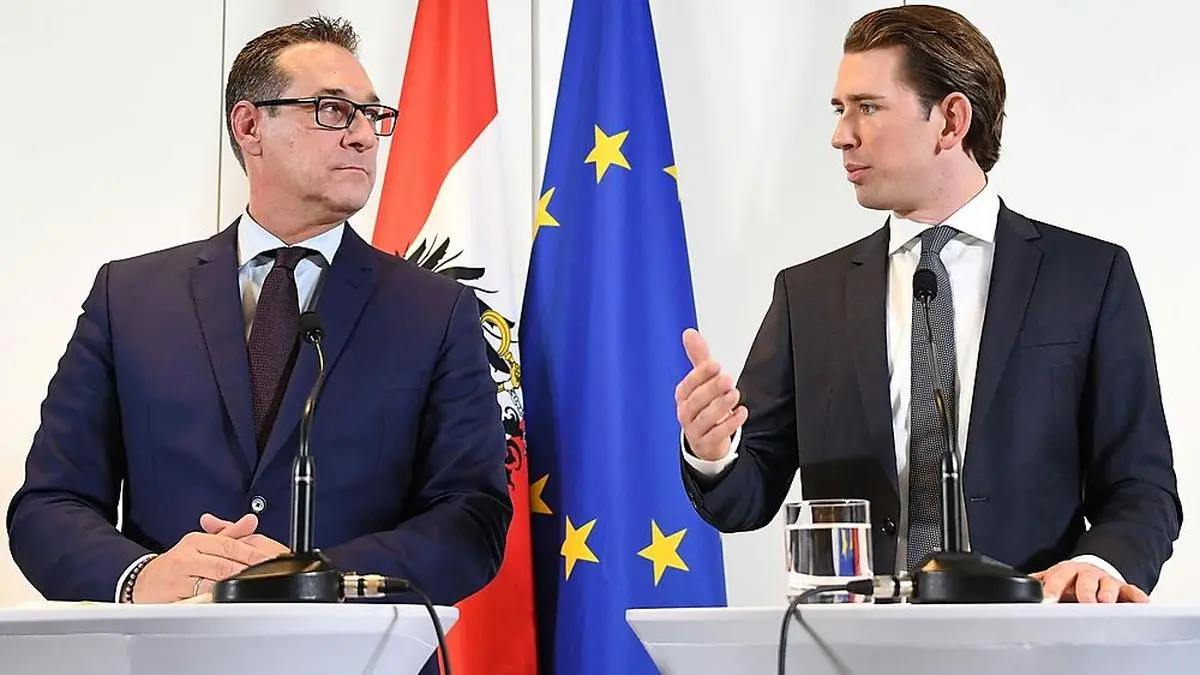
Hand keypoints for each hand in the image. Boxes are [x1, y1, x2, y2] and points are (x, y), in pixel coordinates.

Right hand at [132, 514, 273, 602]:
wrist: (143, 582)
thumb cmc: (176, 564)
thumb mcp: (200, 543)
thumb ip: (229, 533)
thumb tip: (251, 520)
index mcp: (196, 540)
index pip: (230, 545)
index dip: (252, 553)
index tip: (270, 559)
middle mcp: (187, 555)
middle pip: (224, 563)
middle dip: (248, 570)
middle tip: (266, 574)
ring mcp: (180, 576)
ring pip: (213, 581)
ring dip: (234, 585)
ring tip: (252, 586)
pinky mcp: (174, 594)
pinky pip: (199, 598)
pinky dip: (215, 599)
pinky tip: (227, 599)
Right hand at [675, 328, 747, 460]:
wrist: (704, 440)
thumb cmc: (704, 407)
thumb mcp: (702, 383)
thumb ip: (699, 359)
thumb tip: (689, 333)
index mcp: (683, 395)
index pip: (689, 384)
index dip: (701, 375)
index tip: (715, 365)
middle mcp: (685, 412)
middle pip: (697, 401)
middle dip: (712, 389)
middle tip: (727, 379)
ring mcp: (694, 429)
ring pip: (705, 418)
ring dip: (721, 406)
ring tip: (734, 395)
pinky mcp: (705, 443)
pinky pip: (716, 435)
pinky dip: (729, 425)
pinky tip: (741, 414)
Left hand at [1030, 561, 1148, 602]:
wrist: (1095, 569)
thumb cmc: (1072, 579)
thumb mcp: (1055, 578)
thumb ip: (1039, 582)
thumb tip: (1019, 584)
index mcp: (1068, 571)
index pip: (1059, 576)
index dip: (1053, 586)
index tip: (1048, 599)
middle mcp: (1087, 574)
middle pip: (1085, 579)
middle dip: (1084, 591)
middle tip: (1084, 602)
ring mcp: (1106, 581)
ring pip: (1108, 585)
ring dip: (1107, 593)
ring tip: (1105, 602)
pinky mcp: (1124, 589)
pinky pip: (1133, 592)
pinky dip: (1137, 597)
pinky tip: (1141, 603)